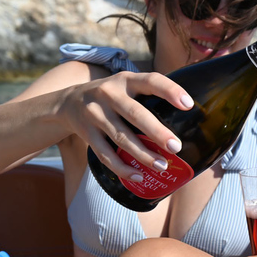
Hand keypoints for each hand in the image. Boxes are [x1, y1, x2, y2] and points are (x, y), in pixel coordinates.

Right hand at [58, 71, 192, 180]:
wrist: (68, 102)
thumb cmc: (112, 96)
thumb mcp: (127, 85)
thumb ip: (150, 94)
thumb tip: (189, 116)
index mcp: (126, 80)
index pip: (151, 81)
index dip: (170, 91)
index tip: (189, 105)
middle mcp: (109, 94)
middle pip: (135, 114)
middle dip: (157, 132)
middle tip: (176, 147)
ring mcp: (95, 114)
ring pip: (121, 137)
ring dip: (143, 155)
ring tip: (162, 166)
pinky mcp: (86, 133)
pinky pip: (105, 154)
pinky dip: (122, 168)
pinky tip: (138, 176)